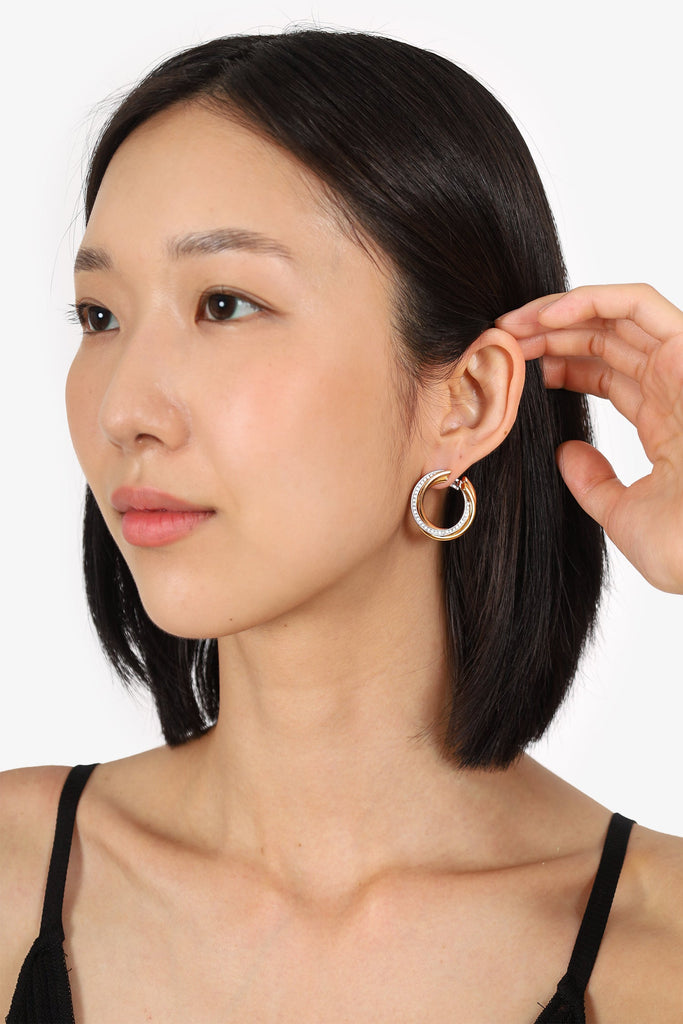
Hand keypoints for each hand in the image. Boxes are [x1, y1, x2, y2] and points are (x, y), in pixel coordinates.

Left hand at [497, 284, 682, 593]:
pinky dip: (592, 299)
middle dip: (548, 334)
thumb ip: (594, 484)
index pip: (607, 374)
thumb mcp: (623, 514)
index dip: (558, 364)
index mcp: (666, 421)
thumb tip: (567, 454)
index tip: (514, 370)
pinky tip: (546, 317)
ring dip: (559, 312)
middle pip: (605, 339)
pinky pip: (639, 304)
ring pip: (616, 314)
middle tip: (500, 341)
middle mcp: (675, 386)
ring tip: (512, 326)